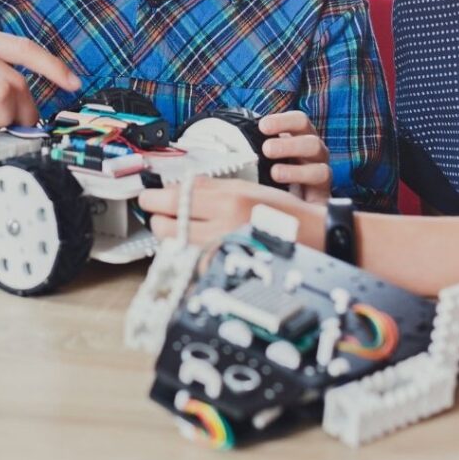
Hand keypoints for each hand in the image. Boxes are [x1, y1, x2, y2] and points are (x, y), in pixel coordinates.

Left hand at [137, 177, 325, 249]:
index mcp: (228, 200)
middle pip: (165, 225)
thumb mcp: (245, 188)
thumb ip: (209, 188)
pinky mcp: (226, 271)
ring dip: (170, 236)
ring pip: (174, 245)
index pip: (173, 198)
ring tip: (181, 228)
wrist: (311, 238)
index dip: (152, 197)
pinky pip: (192, 261)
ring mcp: (224, 252)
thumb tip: (176, 188)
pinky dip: (187, 253)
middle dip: (158, 218)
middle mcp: (224, 227)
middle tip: (161, 213)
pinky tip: (196, 244)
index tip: (146, 197)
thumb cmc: (280, 212)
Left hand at [257, 110, 330, 202]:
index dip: (284, 121)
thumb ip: (249, 146)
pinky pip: (322, 195)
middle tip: (267, 149)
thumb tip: (223, 140)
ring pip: (321, 169)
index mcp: (301, 138)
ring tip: (275, 173)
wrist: (286, 203)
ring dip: (296, 170)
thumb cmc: (269, 171)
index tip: (263, 127)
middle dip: (288, 145)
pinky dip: (304, 193)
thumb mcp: (260, 155)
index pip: (300, 121)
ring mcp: (321, 175)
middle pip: (312, 143)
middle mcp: (314, 154)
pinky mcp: (322, 198)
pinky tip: (287, 195)